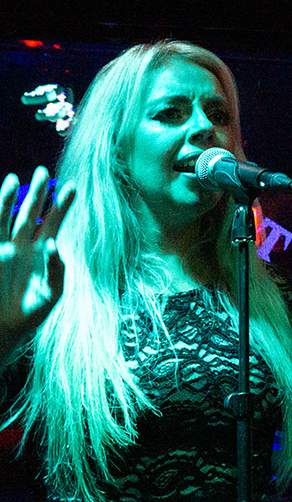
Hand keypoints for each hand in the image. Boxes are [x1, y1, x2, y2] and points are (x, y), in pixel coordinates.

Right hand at [0, 168, 75, 355]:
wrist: (4, 330)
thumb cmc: (30, 314)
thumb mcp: (52, 293)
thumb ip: (57, 270)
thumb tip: (53, 245)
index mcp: (42, 252)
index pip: (54, 223)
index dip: (62, 205)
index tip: (73, 187)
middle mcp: (23, 246)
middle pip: (30, 213)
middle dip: (37, 193)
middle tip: (42, 171)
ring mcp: (4, 249)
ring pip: (6, 218)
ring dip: (9, 199)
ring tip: (14, 178)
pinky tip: (0, 200)